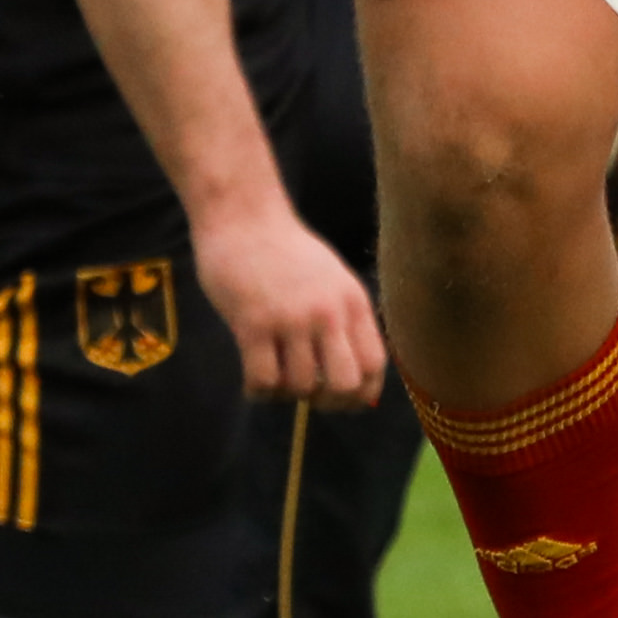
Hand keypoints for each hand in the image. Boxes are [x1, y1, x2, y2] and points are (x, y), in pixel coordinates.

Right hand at [190, 196, 386, 407]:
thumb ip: (345, 322)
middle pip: (345, 385)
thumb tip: (362, 387)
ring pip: (300, 387)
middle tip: (308, 393)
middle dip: (327, 402)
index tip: (340, 398)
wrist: (243, 215)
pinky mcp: (253, 323)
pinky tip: (252, 380)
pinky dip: (258, 392)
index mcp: (352, 300)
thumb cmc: (285, 252)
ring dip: (286, 393)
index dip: (361, 394)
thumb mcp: (331, 279)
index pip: (374, 365)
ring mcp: (291, 318)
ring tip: (273, 375)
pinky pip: (263, 382)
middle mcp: (327, 311)